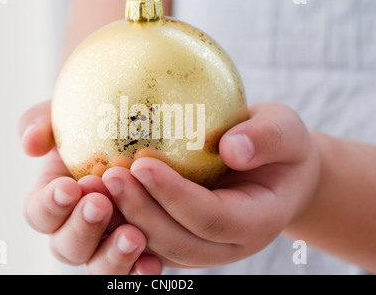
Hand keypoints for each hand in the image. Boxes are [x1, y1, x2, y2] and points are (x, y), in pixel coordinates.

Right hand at [18, 101, 161, 273]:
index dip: (49, 205)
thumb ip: (43, 122)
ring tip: (133, 236)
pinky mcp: (135, 253)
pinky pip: (132, 272)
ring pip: (98, 266)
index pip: (39, 212)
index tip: (69, 187)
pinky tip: (152, 262)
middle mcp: (76, 227)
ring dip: (112, 255)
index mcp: (55, 199)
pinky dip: (139, 270)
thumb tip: (30, 143)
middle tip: (101, 204)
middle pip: (66, 246)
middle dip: (81, 228)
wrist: (147, 136)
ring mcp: (105, 244)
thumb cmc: (102, 126)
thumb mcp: (72, 115)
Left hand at [102, 102, 319, 267]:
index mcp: (257, 221)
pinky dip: (121, 223)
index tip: (142, 163)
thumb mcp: (286, 131)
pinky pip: (149, 240)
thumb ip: (266, 138)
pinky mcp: (183, 238)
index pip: (212, 218)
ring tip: (94, 187)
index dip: (176, 196)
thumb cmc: (280, 148)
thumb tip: (231, 147)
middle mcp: (228, 244)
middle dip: (140, 213)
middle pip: (179, 243)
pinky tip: (98, 196)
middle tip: (108, 177)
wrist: (275, 173)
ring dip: (123, 223)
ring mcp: (204, 247)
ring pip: (158, 249)